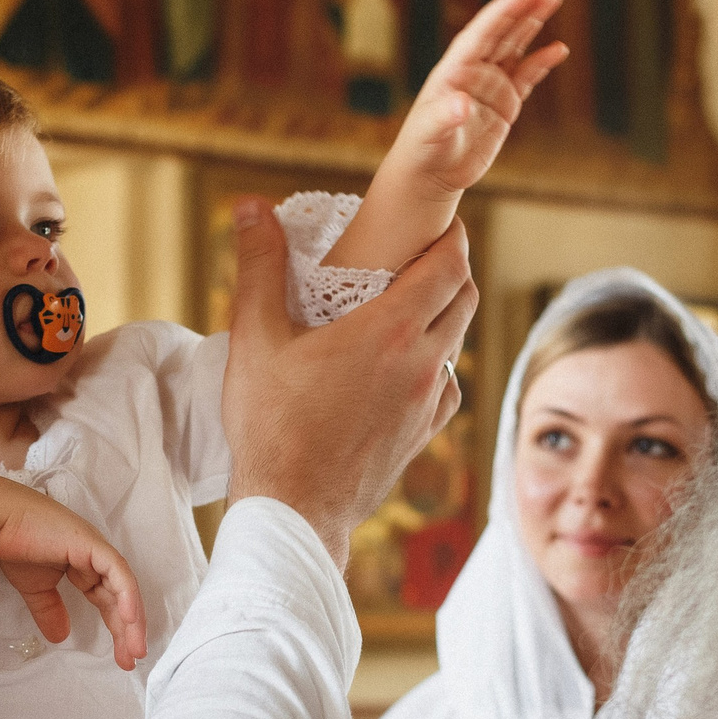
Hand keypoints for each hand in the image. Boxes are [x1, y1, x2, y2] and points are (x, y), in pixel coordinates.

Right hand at [0, 488, 147, 669]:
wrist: (0, 520)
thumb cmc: (15, 545)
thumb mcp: (36, 589)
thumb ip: (50, 611)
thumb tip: (60, 638)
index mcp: (86, 567)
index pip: (109, 601)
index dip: (117, 628)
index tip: (121, 657)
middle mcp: (97, 559)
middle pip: (121, 599)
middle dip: (128, 631)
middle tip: (132, 660)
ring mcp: (97, 550)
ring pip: (125, 589)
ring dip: (132, 620)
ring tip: (135, 649)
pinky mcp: (93, 545)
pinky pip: (118, 573)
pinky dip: (127, 595)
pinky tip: (130, 619)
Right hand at [222, 204, 478, 563]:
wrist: (294, 511)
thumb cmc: (271, 427)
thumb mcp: (254, 338)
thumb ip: (259, 266)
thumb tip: (253, 207)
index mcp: (391, 331)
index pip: (450, 265)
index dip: (451, 236)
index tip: (439, 222)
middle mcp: (424, 364)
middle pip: (464, 298)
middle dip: (452, 269)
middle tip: (422, 255)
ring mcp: (430, 403)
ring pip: (458, 343)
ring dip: (443, 318)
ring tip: (407, 308)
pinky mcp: (424, 434)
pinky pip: (448, 386)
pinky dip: (435, 365)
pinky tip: (403, 367)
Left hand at [391, 0, 568, 197]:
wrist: (429, 174)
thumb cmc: (422, 150)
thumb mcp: (430, 133)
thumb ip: (444, 117)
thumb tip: (462, 104)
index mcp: (454, 70)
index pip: (481, 34)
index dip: (502, 12)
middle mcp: (473, 71)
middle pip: (502, 32)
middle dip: (524, 9)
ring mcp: (490, 86)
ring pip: (516, 47)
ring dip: (533, 23)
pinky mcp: (504, 104)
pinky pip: (527, 77)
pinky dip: (542, 62)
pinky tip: (559, 48)